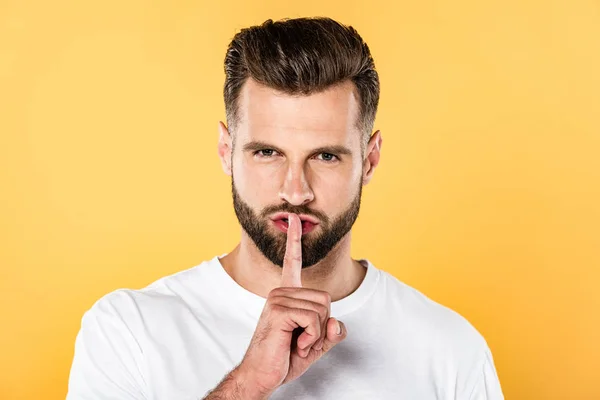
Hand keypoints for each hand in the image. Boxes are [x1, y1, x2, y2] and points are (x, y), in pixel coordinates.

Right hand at [237, 213, 346, 395]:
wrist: (261, 376)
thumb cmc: (284, 358)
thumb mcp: (315, 345)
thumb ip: (330, 332)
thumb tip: (337, 323)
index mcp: (287, 294)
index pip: (292, 262)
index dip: (295, 240)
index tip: (294, 219)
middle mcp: (280, 292)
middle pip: (326, 298)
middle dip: (322, 326)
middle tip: (302, 340)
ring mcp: (277, 299)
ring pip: (322, 310)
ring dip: (316, 335)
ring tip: (296, 343)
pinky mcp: (278, 311)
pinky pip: (314, 320)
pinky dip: (312, 338)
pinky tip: (294, 345)